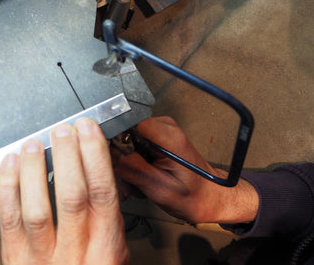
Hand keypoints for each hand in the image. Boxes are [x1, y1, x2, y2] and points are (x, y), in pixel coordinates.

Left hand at [0, 117, 129, 264]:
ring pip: (37, 208)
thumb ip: (107, 218)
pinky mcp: (14, 261)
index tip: (88, 131)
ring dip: (35, 170)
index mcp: (105, 251)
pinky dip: (7, 187)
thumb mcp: (114, 256)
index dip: (94, 156)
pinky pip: (9, 220)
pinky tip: (11, 164)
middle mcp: (74, 255)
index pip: (102, 194)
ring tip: (35, 143)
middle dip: (67, 156)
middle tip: (63, 131)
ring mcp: (41, 259)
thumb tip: (97, 167)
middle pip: (71, 197)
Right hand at [112, 117, 258, 224]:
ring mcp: (161, 130)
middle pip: (124, 130)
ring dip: (125, 161)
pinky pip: (134, 143)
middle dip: (118, 155)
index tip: (108, 156)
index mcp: (167, 136)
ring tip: (135, 181)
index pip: (127, 120)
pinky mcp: (158, 136)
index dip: (112, 136)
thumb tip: (105, 150)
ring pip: (127, 138)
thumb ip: (131, 167)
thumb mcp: (159, 188)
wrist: (213, 197)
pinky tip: (139, 174)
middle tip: (125, 179)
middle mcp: (164, 127)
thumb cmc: (195, 197)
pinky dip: (132, 160)